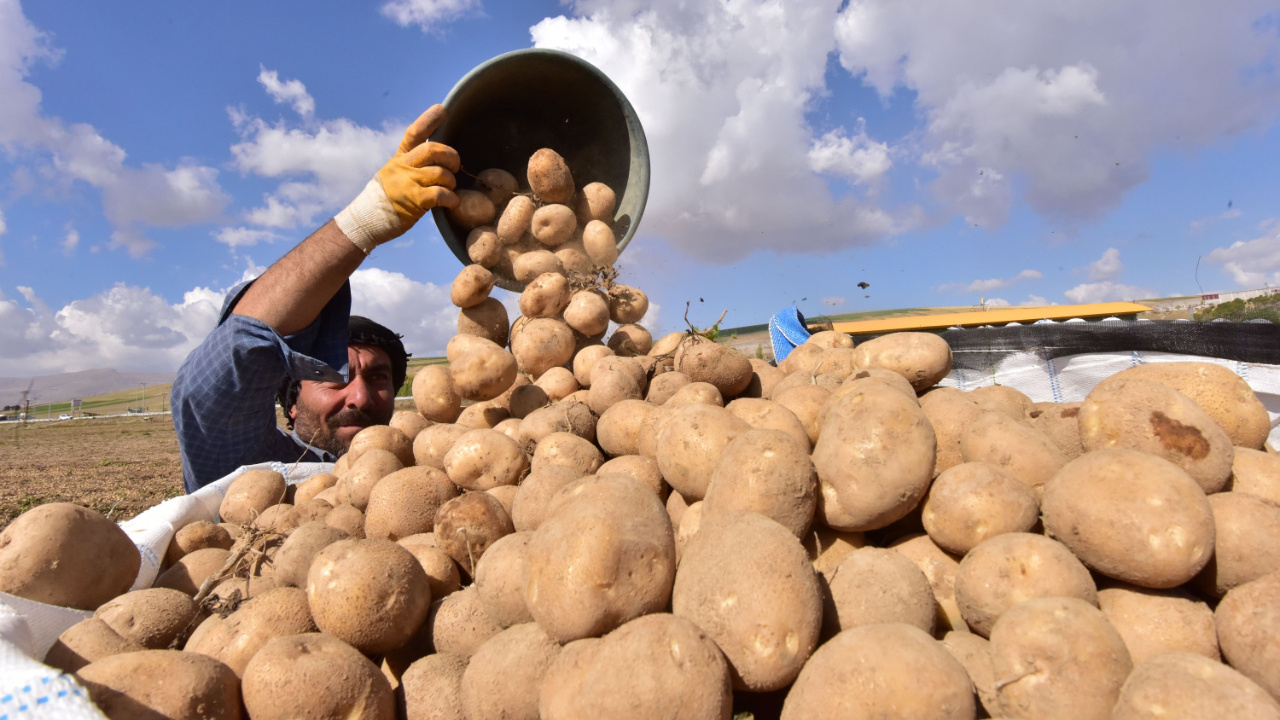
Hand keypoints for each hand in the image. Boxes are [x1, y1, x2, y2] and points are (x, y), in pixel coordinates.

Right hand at [335, 105, 461, 252]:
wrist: (368, 219)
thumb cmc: (386, 198)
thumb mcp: (394, 174)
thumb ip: (412, 164)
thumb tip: (437, 158)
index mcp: (399, 158)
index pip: (414, 133)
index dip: (428, 120)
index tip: (442, 109)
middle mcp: (403, 167)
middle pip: (433, 150)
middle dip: (451, 157)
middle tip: (455, 167)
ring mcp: (407, 183)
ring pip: (440, 173)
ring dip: (451, 182)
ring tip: (450, 190)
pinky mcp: (414, 201)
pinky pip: (440, 193)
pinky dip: (451, 198)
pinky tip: (452, 202)